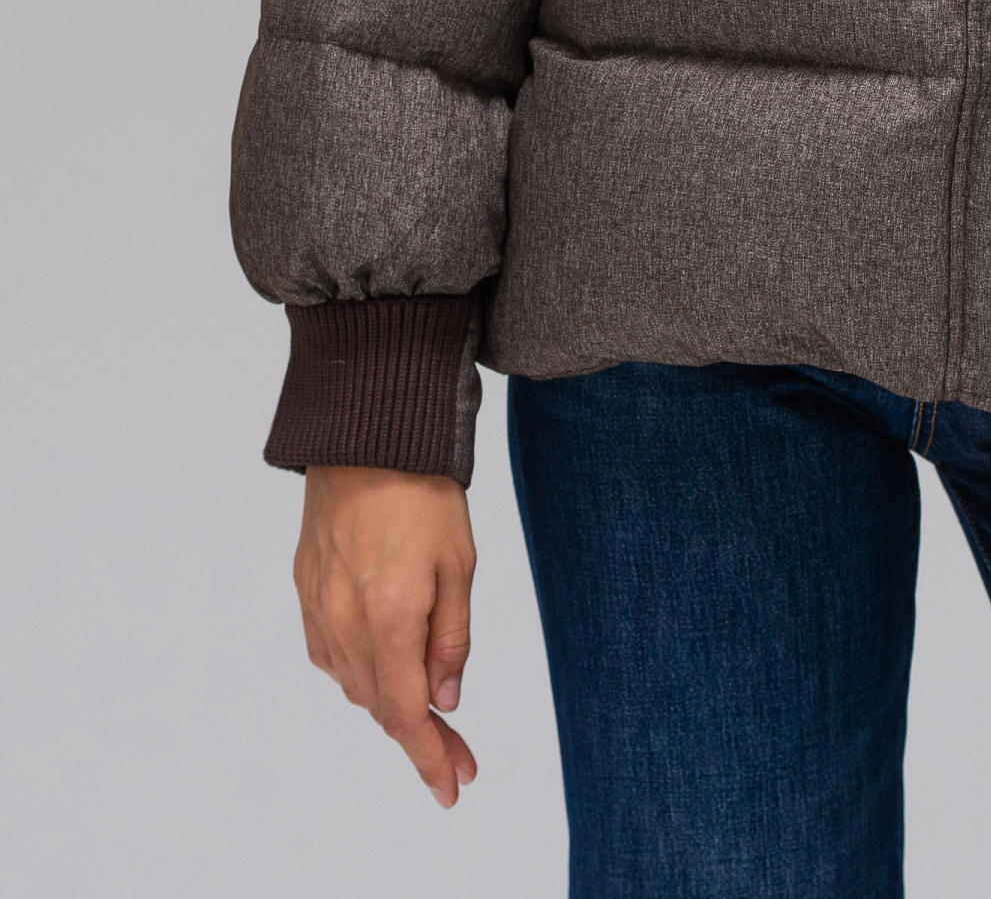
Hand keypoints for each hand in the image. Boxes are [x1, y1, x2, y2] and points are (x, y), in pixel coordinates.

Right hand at [295, 466, 478, 806]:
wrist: (367, 430)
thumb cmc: (424, 488)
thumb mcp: (459, 562)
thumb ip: (451, 638)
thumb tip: (444, 702)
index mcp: (388, 616)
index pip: (407, 713)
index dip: (429, 757)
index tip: (453, 788)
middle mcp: (344, 621)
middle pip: (379, 706)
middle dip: (418, 739)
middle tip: (456, 757)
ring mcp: (317, 606)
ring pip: (353, 683)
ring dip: (388, 706)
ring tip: (426, 714)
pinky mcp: (304, 587)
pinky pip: (329, 653)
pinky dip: (359, 672)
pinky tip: (382, 668)